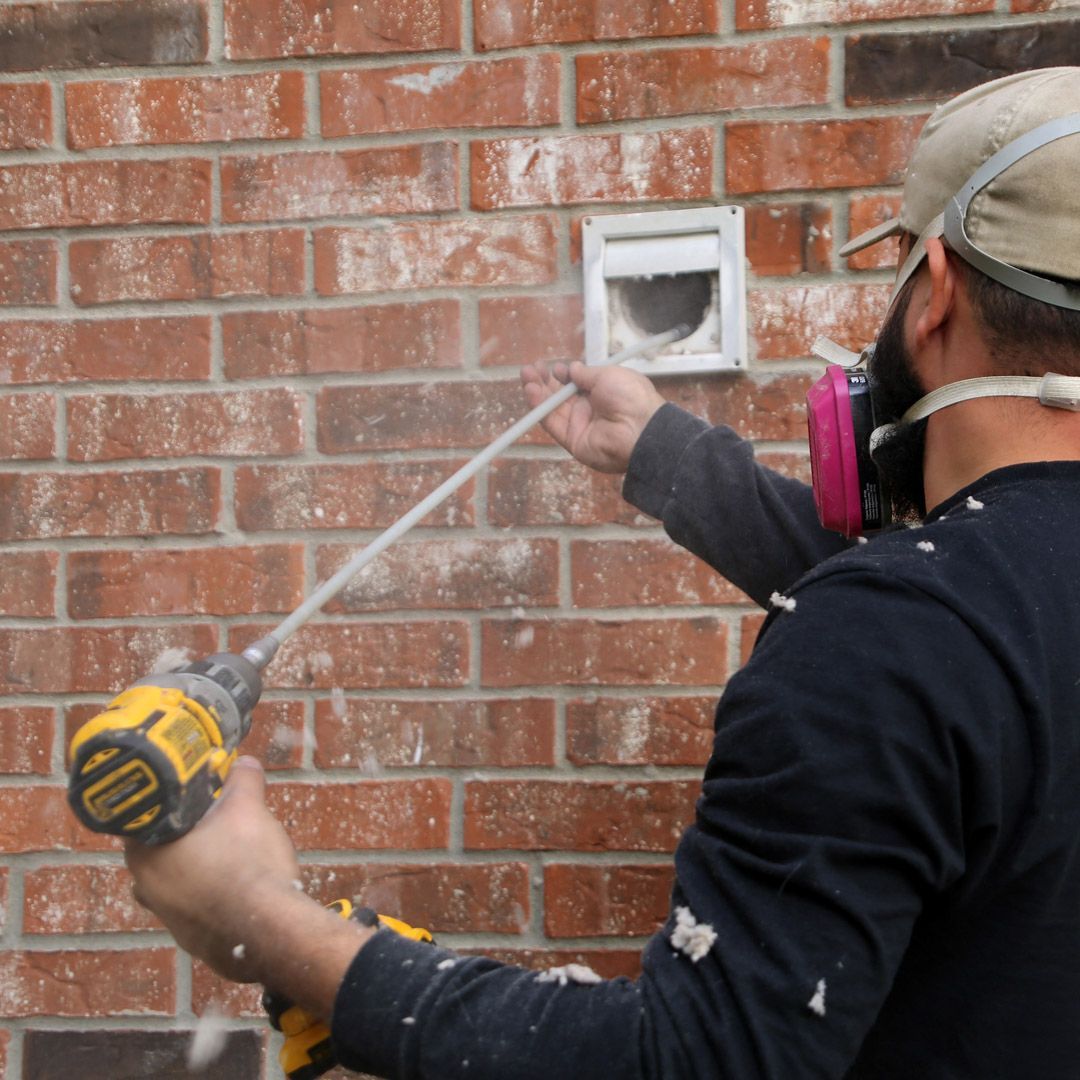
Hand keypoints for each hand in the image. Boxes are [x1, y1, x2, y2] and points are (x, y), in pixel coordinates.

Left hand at [125, 756, 304, 982]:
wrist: (269, 930)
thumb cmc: (248, 863)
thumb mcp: (248, 808)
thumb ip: (243, 780)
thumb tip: (243, 762)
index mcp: (145, 853)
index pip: (144, 819)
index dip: (169, 805)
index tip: (191, 796)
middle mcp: (145, 888)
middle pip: (162, 850)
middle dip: (188, 835)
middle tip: (218, 820)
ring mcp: (168, 919)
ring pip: (179, 881)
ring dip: (201, 867)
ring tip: (234, 854)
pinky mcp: (192, 940)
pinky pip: (198, 908)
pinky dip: (214, 896)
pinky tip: (242, 888)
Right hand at [521, 360, 665, 473]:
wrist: (639, 429)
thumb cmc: (629, 396)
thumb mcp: (608, 375)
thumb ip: (586, 373)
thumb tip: (572, 368)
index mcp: (602, 392)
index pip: (576, 384)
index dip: (563, 375)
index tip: (555, 367)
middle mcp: (590, 409)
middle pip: (561, 395)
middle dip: (545, 381)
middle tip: (530, 369)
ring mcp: (580, 425)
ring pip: (553, 408)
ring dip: (538, 392)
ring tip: (526, 376)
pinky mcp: (572, 440)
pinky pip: (552, 423)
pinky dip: (540, 408)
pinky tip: (531, 392)